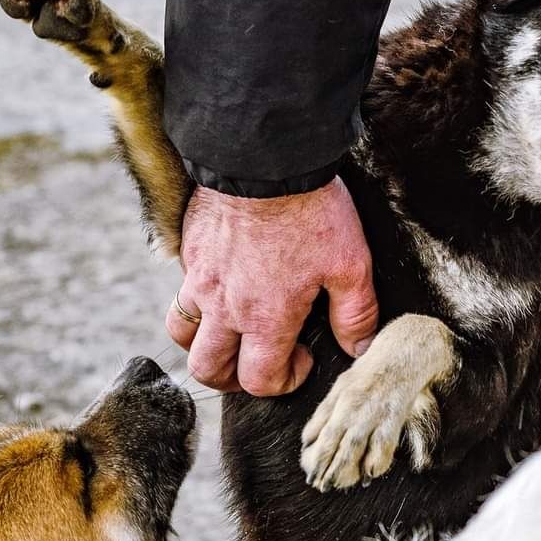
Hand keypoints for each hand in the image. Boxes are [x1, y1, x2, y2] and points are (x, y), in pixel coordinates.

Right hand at [165, 178, 377, 395]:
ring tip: (228, 333)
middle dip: (231, 379)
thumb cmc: (311, 212)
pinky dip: (196, 299)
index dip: (282, 382)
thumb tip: (359, 348)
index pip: (259, 379)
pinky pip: (181, 289)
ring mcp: (200, 279)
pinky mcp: (189, 251)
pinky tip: (224, 283)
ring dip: (203, 342)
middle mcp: (225, 306)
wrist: (264, 158)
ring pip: (182, 333)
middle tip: (255, 363)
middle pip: (208, 369)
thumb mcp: (350, 264)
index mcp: (266, 317)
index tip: (300, 360)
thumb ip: (355, 313)